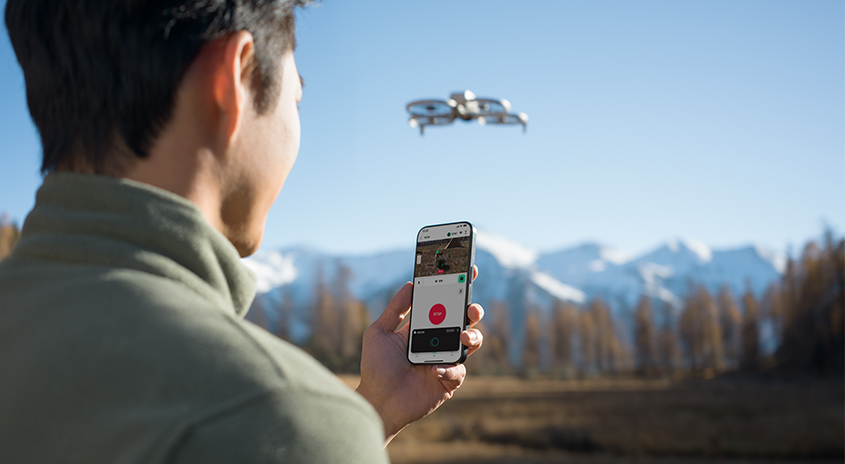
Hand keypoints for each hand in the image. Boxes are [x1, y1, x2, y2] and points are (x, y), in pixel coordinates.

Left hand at [355, 266, 483, 444]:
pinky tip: (433, 368)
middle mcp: (439, 341)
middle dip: (473, 309)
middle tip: (471, 307)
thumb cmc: (376, 368)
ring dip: (473, 336)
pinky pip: (459, 370)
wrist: (378, 401)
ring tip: (464, 336)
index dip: (458, 289)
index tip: (469, 272)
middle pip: (465, 320)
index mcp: (425, 327)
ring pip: (472, 342)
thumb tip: (410, 284)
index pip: (445, 305)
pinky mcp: (450, 381)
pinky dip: (448, 368)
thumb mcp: (379, 332)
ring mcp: (447, 360)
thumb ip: (395, 309)